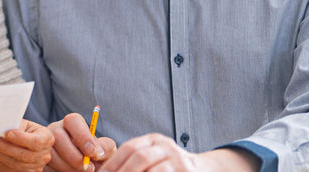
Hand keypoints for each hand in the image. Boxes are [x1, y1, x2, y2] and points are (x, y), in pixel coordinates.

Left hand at [0, 119, 53, 170]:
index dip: (21, 138)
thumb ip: (14, 125)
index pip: (36, 141)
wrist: (19, 143)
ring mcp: (35, 166)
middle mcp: (44, 155)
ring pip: (14, 163)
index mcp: (46, 138)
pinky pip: (8, 168)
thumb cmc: (21, 129)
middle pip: (24, 155)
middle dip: (3, 147)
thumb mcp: (22, 124)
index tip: (7, 133)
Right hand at [47, 113, 116, 170]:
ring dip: (68, 167)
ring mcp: (45, 144)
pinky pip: (45, 165)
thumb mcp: (105, 151)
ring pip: (51, 153)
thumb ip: (105, 147)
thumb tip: (97, 151)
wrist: (85, 169)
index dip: (82, 136)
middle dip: (74, 156)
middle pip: (58, 136)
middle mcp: (55, 130)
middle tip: (88, 168)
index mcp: (72, 123)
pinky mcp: (40, 158)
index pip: (72, 120)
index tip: (92, 153)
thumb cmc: (96, 158)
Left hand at [100, 135, 256, 171]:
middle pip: (140, 157)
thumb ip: (133, 160)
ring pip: (155, 170)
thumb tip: (106, 171)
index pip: (129, 148)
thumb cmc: (168, 166)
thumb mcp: (152, 156)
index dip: (113, 163)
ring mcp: (179, 160)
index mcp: (154, 140)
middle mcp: (167, 147)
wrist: (202, 169)